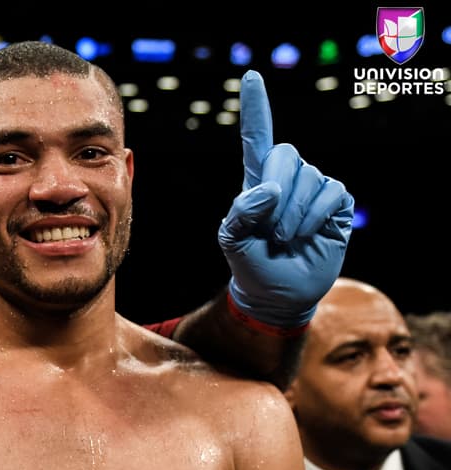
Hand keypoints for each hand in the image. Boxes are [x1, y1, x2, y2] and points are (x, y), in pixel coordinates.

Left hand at [218, 70, 353, 328]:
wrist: (277, 293)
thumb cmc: (251, 264)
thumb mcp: (232, 241)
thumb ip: (240, 214)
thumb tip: (268, 190)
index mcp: (256, 181)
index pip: (257, 137)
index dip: (257, 108)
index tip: (252, 76)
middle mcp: (287, 177)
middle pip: (284, 154)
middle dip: (274, 191)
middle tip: (268, 229)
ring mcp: (314, 188)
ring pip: (308, 178)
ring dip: (291, 215)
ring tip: (283, 239)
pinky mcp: (337, 202)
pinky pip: (330, 193)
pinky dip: (312, 217)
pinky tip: (305, 236)